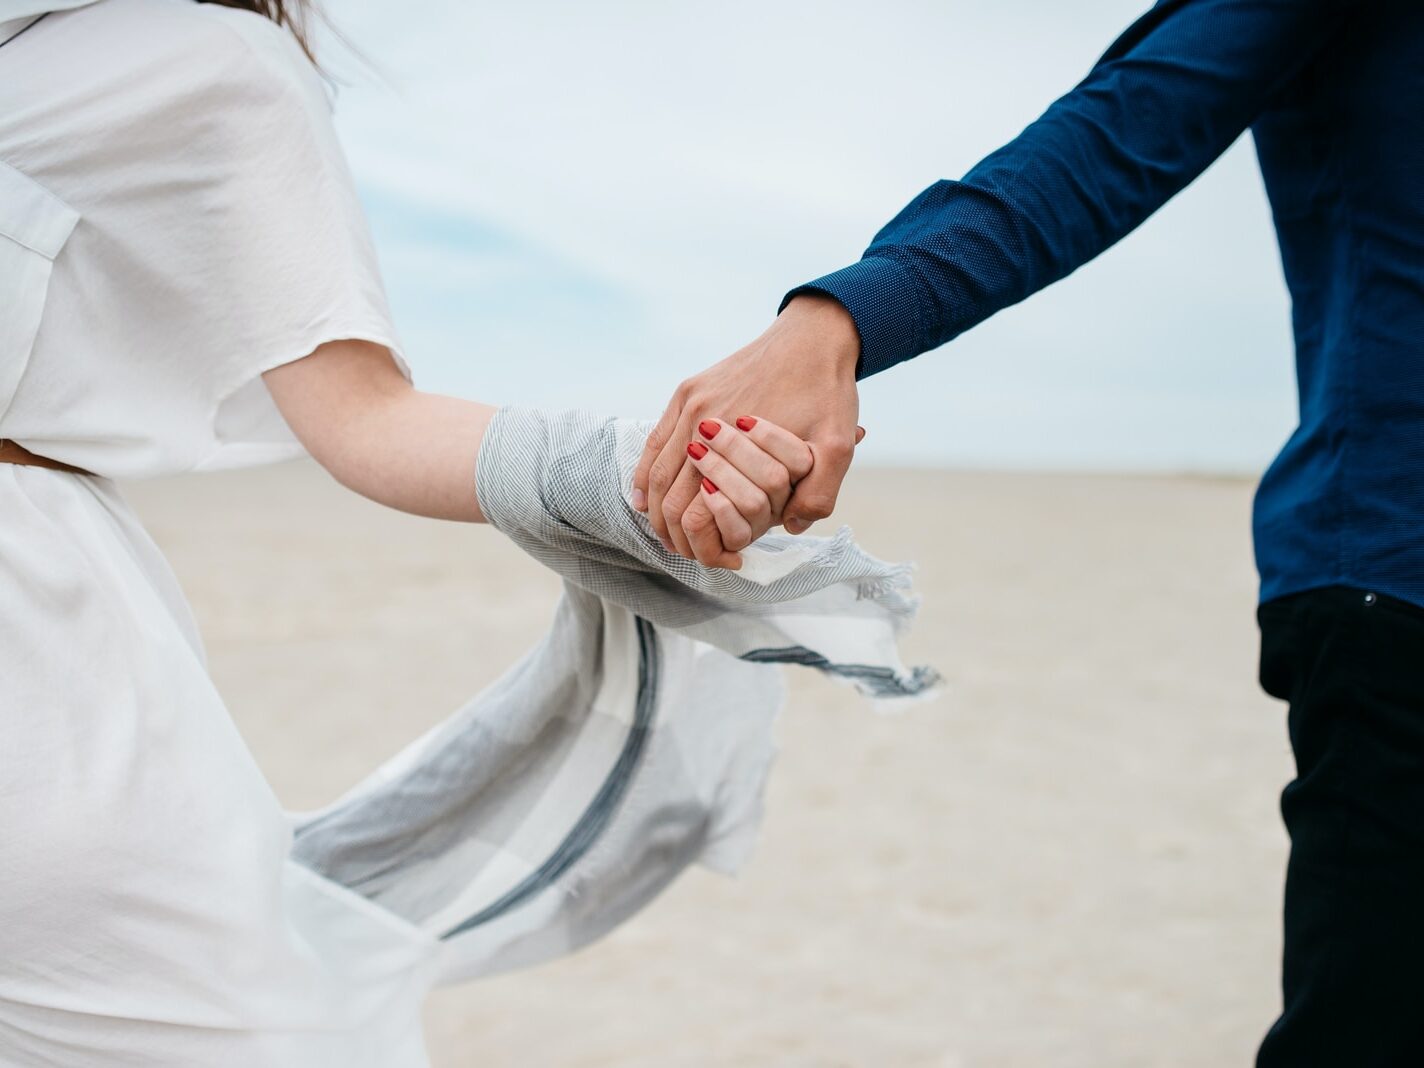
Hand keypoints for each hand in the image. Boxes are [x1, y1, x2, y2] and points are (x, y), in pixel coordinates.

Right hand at [633, 293, 861, 558]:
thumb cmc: (828, 391)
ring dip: (656, 509)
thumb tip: (787, 528)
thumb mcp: (838, 446)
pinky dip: (645, 474)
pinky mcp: (688, 390)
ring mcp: (691, 402)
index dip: (702, 544)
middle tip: (687, 553)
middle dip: (673, 533)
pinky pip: (654, 440)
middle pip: (668, 495)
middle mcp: (702, 418)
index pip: (697, 510)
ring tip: (667, 533)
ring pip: (655, 470)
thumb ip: (818, 494)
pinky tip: (644, 497)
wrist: (814, 336)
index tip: (719, 559)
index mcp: (735, 439)